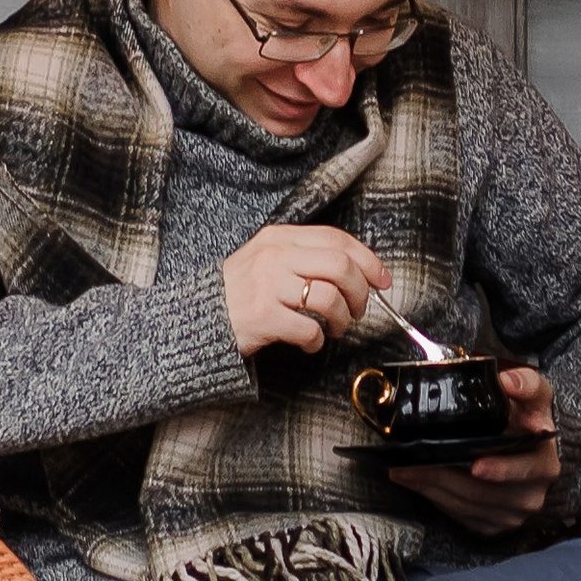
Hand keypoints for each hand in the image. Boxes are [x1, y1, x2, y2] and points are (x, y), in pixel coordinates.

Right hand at [222, 225, 391, 355]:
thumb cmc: (243, 291)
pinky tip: (310, 343)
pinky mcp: (263, 316)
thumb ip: (307, 257)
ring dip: (342, 320)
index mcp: (281, 237)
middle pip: (340, 267)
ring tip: (335, 329)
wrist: (199, 317)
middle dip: (360, 292)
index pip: (337, 240)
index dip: (368, 260)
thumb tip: (360, 271)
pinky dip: (318, 341)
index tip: (382, 280)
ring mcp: (268, 285)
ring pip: (329, 299)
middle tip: (358, 310)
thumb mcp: (269, 259)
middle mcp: (275, 256)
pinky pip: (309, 329)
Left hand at [388, 370, 561, 533]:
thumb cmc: (528, 421)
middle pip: (483, 492)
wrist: (532, 450)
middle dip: (443, 478)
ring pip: (466, 505)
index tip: (476, 466)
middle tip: (411, 466)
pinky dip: (435, 498)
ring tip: (403, 470)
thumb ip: (527, 383)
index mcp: (544, 464)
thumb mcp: (536, 396)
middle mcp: (531, 494)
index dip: (501, 470)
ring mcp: (512, 513)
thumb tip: (508, 382)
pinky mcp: (493, 525)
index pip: (525, 470)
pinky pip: (460, 516)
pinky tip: (417, 482)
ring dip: (431, 488)